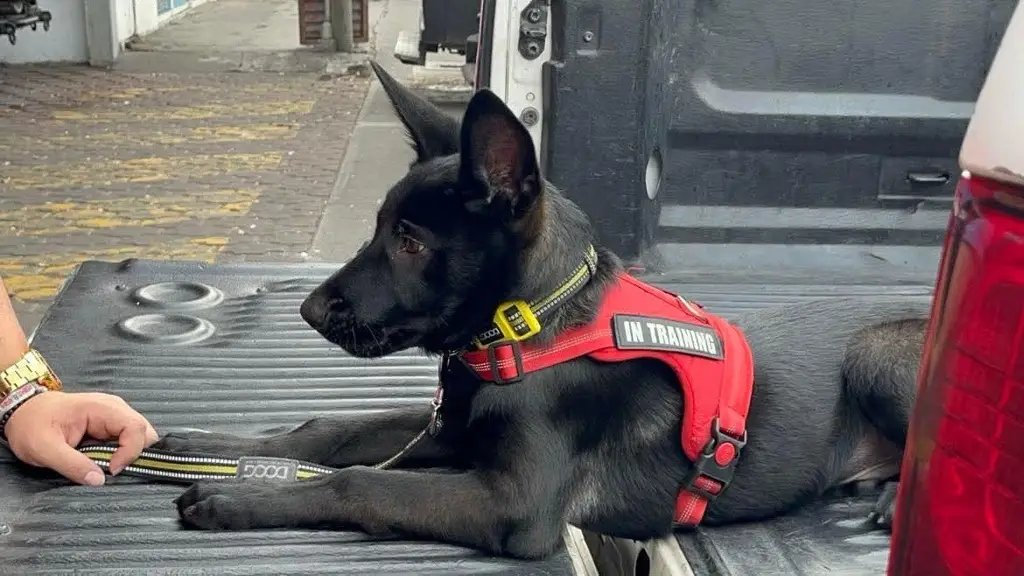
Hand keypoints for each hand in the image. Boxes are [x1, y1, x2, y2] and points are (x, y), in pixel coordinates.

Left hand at [4, 391, 157, 485]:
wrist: (23, 411)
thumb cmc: (32, 424)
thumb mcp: (44, 448)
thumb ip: (72, 465)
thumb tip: (99, 480)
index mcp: (101, 408)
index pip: (136, 428)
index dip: (131, 452)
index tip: (112, 470)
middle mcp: (114, 409)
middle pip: (145, 432)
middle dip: (135, 454)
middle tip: (112, 469)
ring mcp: (114, 416)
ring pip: (140, 436)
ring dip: (128, 454)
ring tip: (106, 465)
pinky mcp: (111, 425)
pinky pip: (128, 439)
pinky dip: (121, 453)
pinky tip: (104, 460)